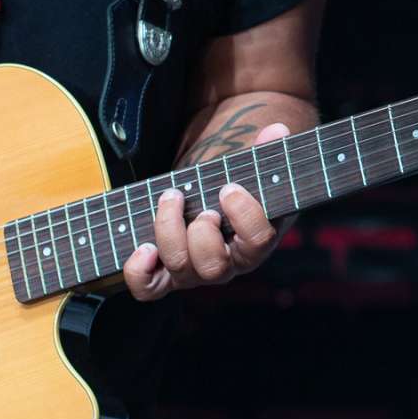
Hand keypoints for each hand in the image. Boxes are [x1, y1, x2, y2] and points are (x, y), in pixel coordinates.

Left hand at [123, 124, 292, 300]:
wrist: (212, 203)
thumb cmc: (237, 186)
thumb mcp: (254, 169)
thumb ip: (268, 150)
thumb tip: (277, 129)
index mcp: (256, 241)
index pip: (258, 241)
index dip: (244, 216)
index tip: (229, 188)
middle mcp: (227, 264)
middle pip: (214, 268)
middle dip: (203, 234)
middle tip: (202, 207)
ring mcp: (194, 272)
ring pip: (180, 269)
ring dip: (170, 231)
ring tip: (171, 198)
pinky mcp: (165, 274)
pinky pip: (148, 288)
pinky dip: (140, 271)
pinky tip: (143, 247)